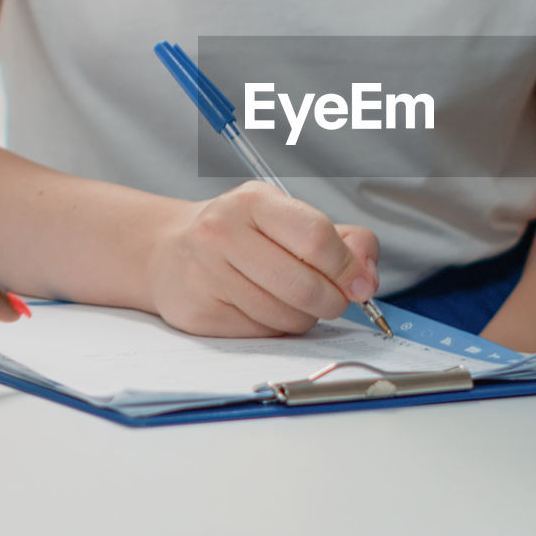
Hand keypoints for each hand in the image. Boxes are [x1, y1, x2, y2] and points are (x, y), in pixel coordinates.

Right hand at [148, 182, 379, 337]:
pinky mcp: (199, 313)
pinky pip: (262, 333)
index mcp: (253, 202)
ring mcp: (207, 274)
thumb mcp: (286, 218)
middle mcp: (223, 233)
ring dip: (304, 317)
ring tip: (291, 300)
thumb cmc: (239, 234)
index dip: (347, 267)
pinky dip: (275, 328)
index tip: (360, 283)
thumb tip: (367, 276)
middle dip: (332, 301)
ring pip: (286, 316)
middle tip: (334, 300)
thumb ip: (340, 239)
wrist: (168, 252)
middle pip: (305, 285)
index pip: (316, 237)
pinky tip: (263, 308)